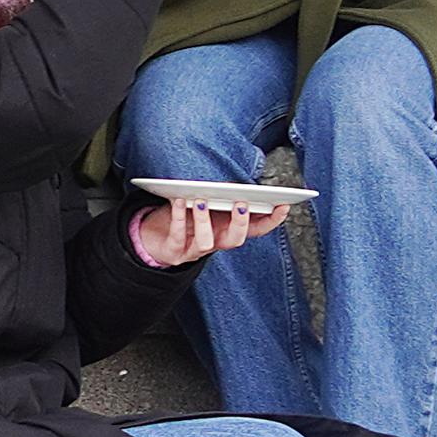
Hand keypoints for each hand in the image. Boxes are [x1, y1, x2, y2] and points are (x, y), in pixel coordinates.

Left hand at [131, 198, 278, 267]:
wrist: (154, 237)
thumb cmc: (184, 217)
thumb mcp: (206, 205)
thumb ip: (221, 198)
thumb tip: (235, 184)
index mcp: (227, 230)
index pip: (256, 229)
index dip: (271, 221)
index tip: (283, 205)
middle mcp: (215, 242)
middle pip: (235, 239)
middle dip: (240, 223)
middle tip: (241, 203)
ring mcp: (195, 250)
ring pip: (207, 243)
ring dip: (205, 222)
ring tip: (201, 201)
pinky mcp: (174, 251)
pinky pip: (177, 236)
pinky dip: (178, 217)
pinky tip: (178, 200)